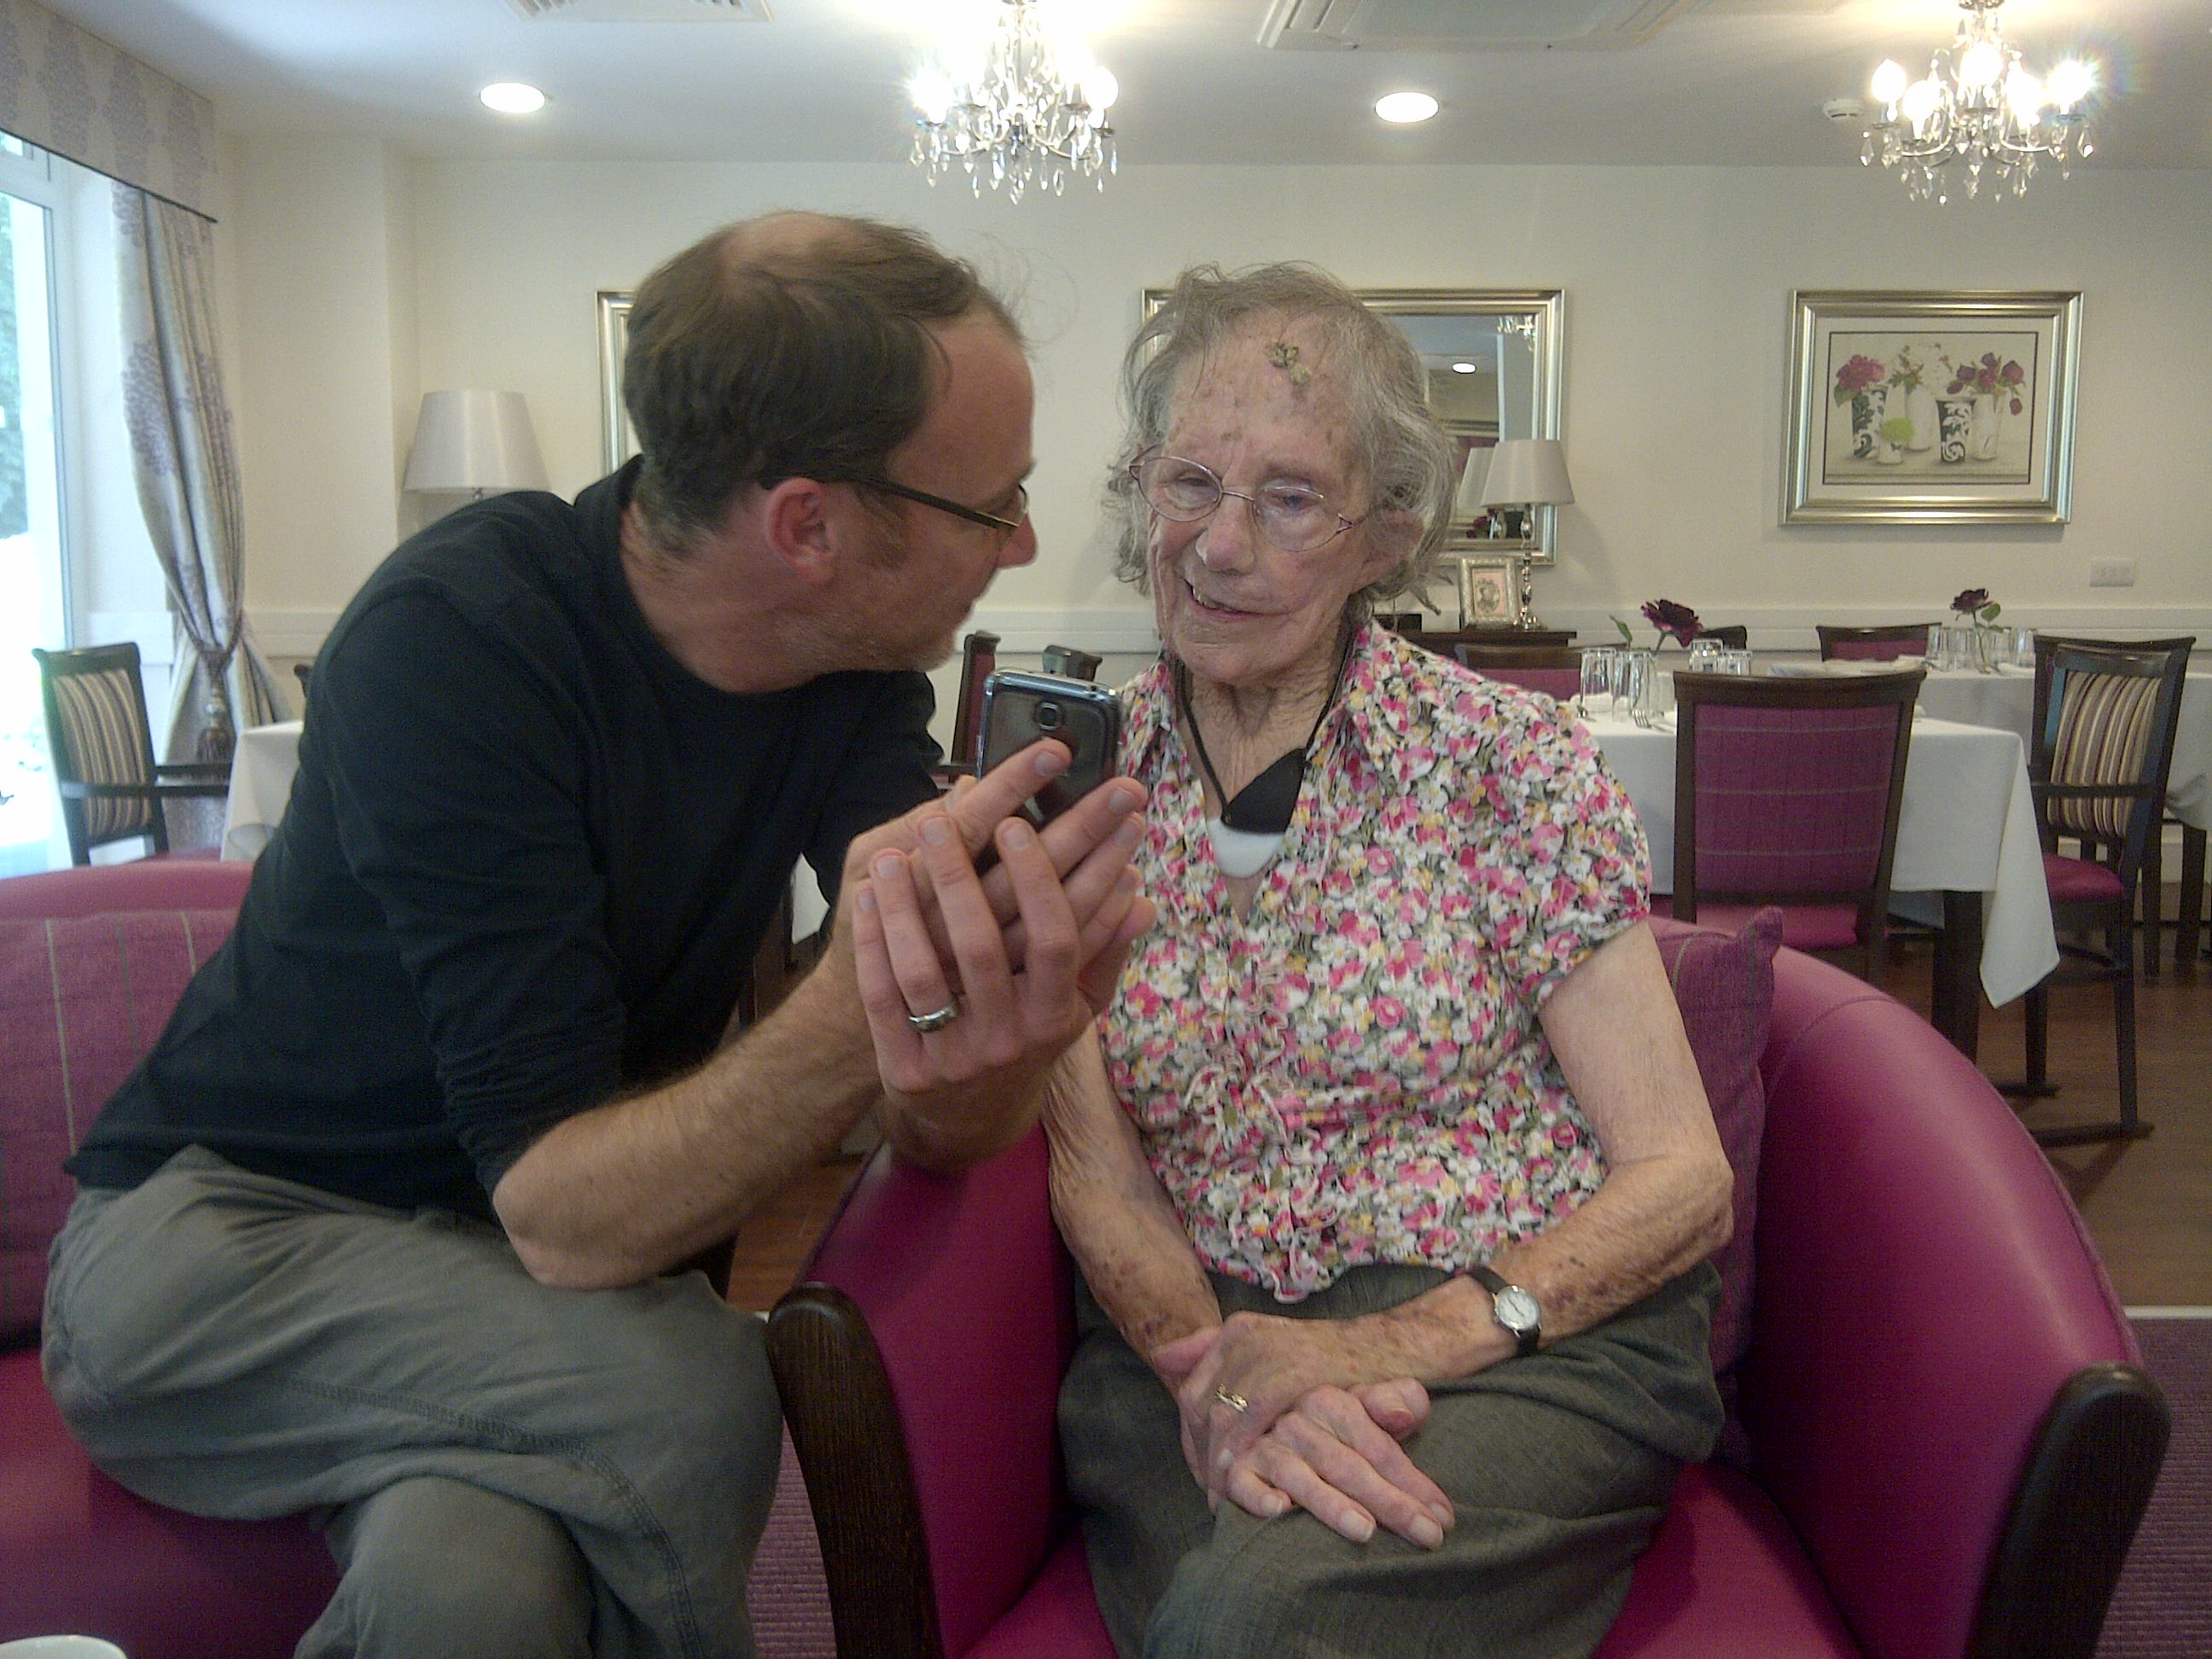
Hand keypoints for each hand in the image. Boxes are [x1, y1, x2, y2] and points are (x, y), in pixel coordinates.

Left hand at [844, 745, 1153, 1140]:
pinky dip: (871, 942)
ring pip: (922, 971)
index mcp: (1054, 1015)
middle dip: (957, 877)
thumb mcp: (1075, 1005)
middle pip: (981, 948)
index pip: (1055, 940)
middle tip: (940, 820)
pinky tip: (866, 895)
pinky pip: (882, 996)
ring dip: (902, 907)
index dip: (1037, 880)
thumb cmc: (1027, 1038)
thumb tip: (1143, 894)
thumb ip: (1106, 949)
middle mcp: (1007, 1039)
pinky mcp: (905, 1068)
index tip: (1016, 822)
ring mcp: (953, 1057)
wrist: (971, 1118)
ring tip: (892, 854)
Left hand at [1156, 1319, 1453, 1547]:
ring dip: (1218, 1461)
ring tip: (1222, 1499)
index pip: (1192, 1390)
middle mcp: (1246, 1336)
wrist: (1392, 1349)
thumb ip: (1216, 1351)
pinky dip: (1244, 1449)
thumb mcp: (1272, 1353)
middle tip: (1211, 1494)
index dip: (1191, 1438)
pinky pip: (1254, 1416)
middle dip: (1200, 1455)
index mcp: (1237, 1332)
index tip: (1201, 1474)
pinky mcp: (1295, 1369)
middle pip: (1201, 1405)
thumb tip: (1162, 1356)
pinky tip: (1243, 1478)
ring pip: (1223, 1414)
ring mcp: (1269, 1349)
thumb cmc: (1332, 1365)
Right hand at [1222, 1383, 1451, 1550]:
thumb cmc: (1324, 1422)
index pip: (1379, 1447)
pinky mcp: (1235, 1467)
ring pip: (1300, 1475)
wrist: (1257, 1399)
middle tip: (1427, 1536)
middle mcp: (1299, 1422)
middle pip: (1347, 1465)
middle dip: (1390, 1503)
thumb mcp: (1360, 1401)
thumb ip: (1391, 1400)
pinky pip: (1242, 1481)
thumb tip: (1408, 1410)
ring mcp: (1265, 1445)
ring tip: (1365, 1531)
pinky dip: (1257, 1496)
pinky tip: (1279, 1512)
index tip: (1443, 1517)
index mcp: (1333, 1403)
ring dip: (1331, 1504)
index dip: (1414, 1483)